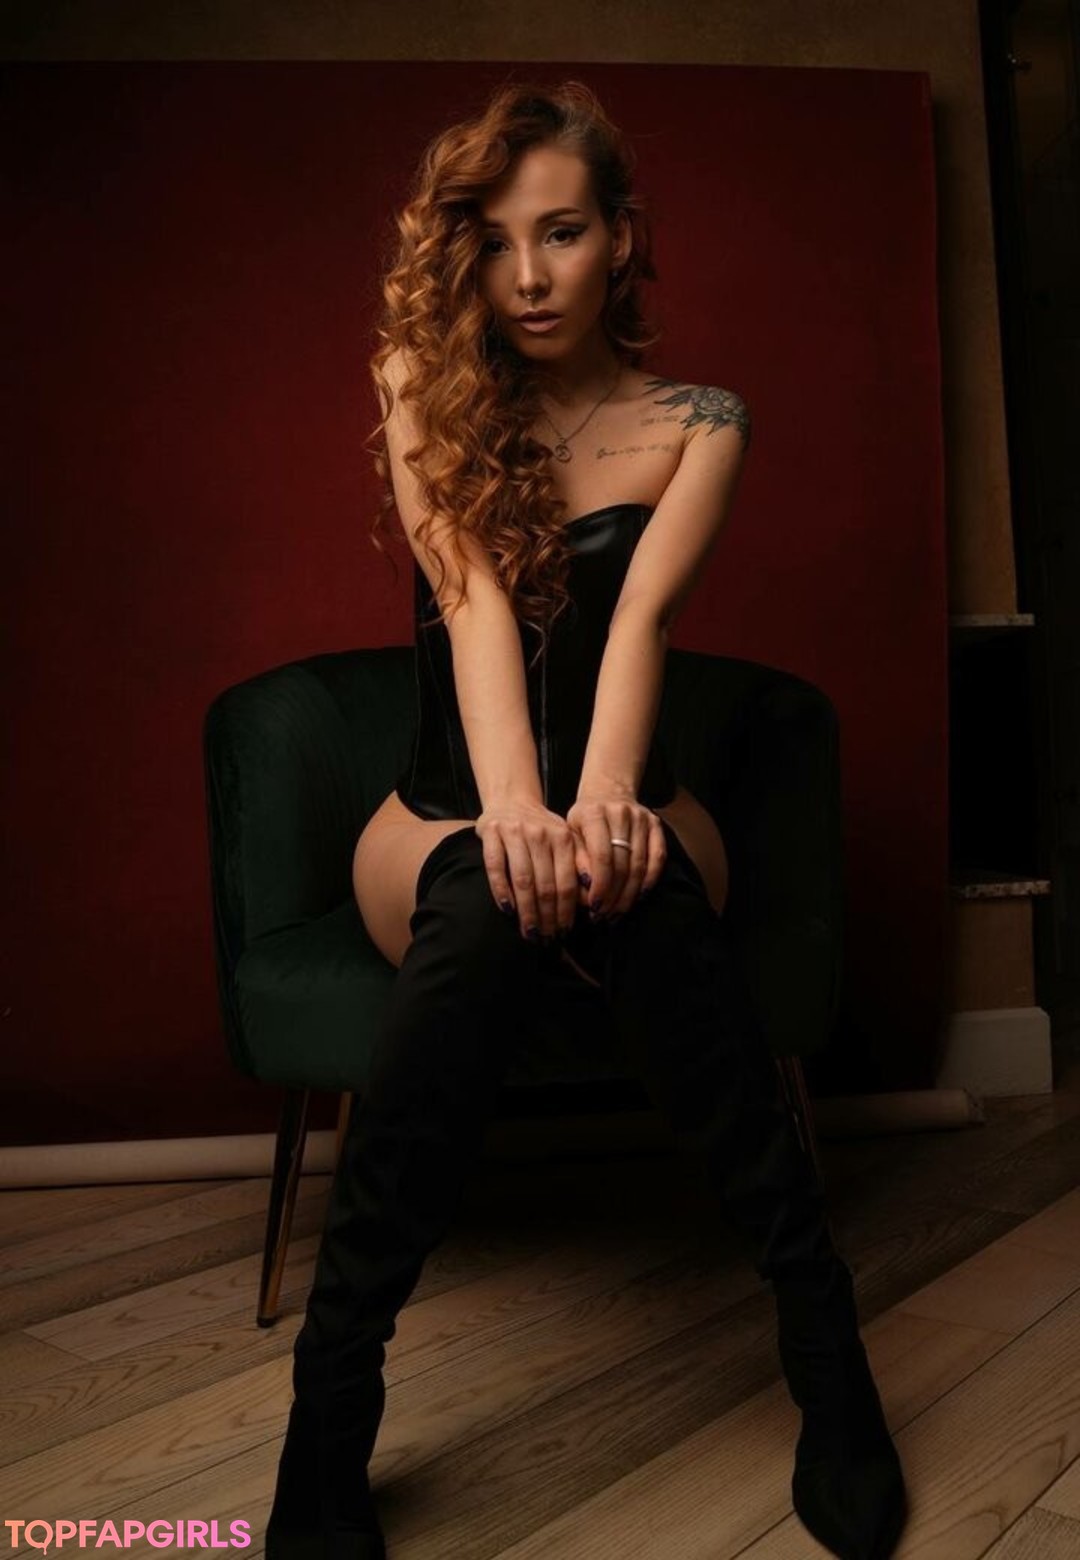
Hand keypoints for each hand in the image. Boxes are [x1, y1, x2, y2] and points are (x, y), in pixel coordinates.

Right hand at [475, 799, 580, 942]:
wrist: (511, 800)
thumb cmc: (541, 829)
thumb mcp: (566, 841)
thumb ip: (579, 865)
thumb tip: (590, 899)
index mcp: (563, 837)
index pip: (567, 882)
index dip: (566, 911)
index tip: (564, 931)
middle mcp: (540, 833)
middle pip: (545, 885)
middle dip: (547, 917)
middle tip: (546, 938)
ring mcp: (514, 832)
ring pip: (522, 880)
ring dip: (526, 911)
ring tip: (530, 931)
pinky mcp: (491, 833)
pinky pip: (496, 868)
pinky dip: (501, 891)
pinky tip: (507, 910)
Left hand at [565, 793, 666, 919]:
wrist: (608, 792)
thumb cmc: (584, 820)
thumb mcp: (570, 833)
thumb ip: (576, 859)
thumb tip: (586, 888)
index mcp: (594, 813)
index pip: (602, 856)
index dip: (600, 885)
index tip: (594, 907)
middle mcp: (620, 812)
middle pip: (622, 864)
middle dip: (613, 895)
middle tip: (604, 915)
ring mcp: (641, 817)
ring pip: (640, 864)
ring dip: (630, 893)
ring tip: (618, 911)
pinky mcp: (655, 824)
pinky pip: (658, 857)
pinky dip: (650, 880)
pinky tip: (639, 896)